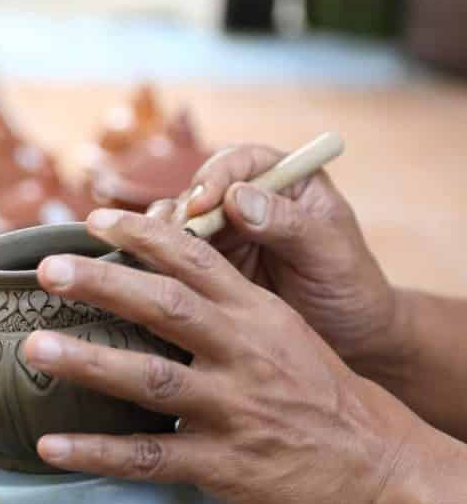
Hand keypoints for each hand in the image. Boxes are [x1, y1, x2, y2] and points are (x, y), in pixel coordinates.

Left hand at [23, 209, 423, 503]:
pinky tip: (49, 446)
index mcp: (257, 315)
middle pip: (164, 305)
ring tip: (34, 348)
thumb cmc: (328, 399)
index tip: (94, 219)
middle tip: (47, 270)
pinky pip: (151, 457)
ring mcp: (234, 408)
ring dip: (87, 361)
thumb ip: (228, 311)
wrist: (388, 472)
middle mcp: (244, 352)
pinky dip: (97, 452)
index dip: (141, 234)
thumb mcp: (287, 337)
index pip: (195, 258)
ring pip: (150, 377)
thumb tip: (159, 288)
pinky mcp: (226, 465)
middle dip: (102, 282)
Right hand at [147, 145, 398, 371]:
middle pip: (200, 188)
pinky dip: (159, 258)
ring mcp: (225, 232)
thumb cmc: (350, 290)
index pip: (242, 162)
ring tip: (154, 253)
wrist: (349, 340)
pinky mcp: (207, 264)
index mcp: (287, 181)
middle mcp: (250, 200)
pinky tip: (154, 272)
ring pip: (181, 219)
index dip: (217, 177)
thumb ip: (288, 224)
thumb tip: (236, 197)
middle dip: (183, 209)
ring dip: (163, 232)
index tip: (205, 203)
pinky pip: (174, 253)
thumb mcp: (329, 255)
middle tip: (174, 235)